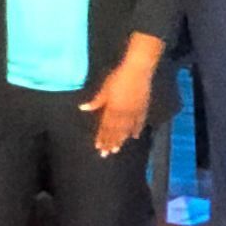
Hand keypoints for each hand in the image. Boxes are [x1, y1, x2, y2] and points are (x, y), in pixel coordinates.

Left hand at [79, 44, 158, 158]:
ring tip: (117, 150)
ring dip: (121, 140)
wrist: (137, 71)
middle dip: (109, 143)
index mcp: (112, 109)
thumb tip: (82, 108)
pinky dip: (137, 130)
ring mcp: (134, 113)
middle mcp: (123, 114)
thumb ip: (96, 101)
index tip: (98, 147)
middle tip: (106, 154)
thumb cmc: (118, 77)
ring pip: (126, 130)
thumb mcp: (104, 88)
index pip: (105, 127)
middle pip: (115, 131)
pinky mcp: (143, 109)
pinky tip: (134, 137)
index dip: (101, 137)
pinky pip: (139, 123)